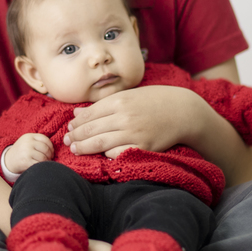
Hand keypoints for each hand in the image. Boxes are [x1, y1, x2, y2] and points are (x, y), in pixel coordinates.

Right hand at [5, 133, 53, 173]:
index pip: (45, 139)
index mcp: (29, 136)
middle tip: (49, 159)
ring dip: (46, 162)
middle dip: (50, 155)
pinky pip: (39, 164)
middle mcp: (28, 142)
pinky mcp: (26, 161)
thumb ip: (38, 142)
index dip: (51, 147)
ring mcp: (26, 152)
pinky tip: (40, 167)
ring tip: (45, 163)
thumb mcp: (27, 142)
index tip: (51, 152)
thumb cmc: (21, 152)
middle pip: (45, 148)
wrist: (7, 161)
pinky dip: (42, 166)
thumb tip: (53, 149)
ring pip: (43, 157)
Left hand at [63, 86, 204, 156]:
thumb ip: (104, 105)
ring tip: (75, 149)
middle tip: (67, 141)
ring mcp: (134, 133)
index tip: (69, 128)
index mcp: (120, 100)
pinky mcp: (143, 147)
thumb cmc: (156, 101)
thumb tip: (77, 113)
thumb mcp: (130, 95)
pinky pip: (117, 153)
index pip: (89, 114)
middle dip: (75, 136)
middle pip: (90, 129)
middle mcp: (124, 116)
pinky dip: (106, 154)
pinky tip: (99, 155)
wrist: (184, 111)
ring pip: (99, 143)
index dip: (76, 123)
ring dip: (83, 147)